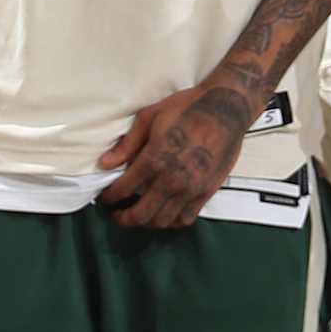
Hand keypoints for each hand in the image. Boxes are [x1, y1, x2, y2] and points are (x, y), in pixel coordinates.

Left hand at [98, 80, 251, 230]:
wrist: (226, 109)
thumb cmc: (186, 108)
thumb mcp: (149, 117)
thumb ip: (127, 144)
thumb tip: (104, 163)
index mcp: (154, 159)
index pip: (123, 189)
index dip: (110, 197)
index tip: (107, 197)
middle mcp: (171, 179)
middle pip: (141, 214)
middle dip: (124, 218)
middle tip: (118, 215)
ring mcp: (191, 189)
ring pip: (162, 221)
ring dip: (146, 223)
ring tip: (139, 216)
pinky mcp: (207, 192)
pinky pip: (185, 219)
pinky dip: (171, 222)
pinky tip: (164, 215)